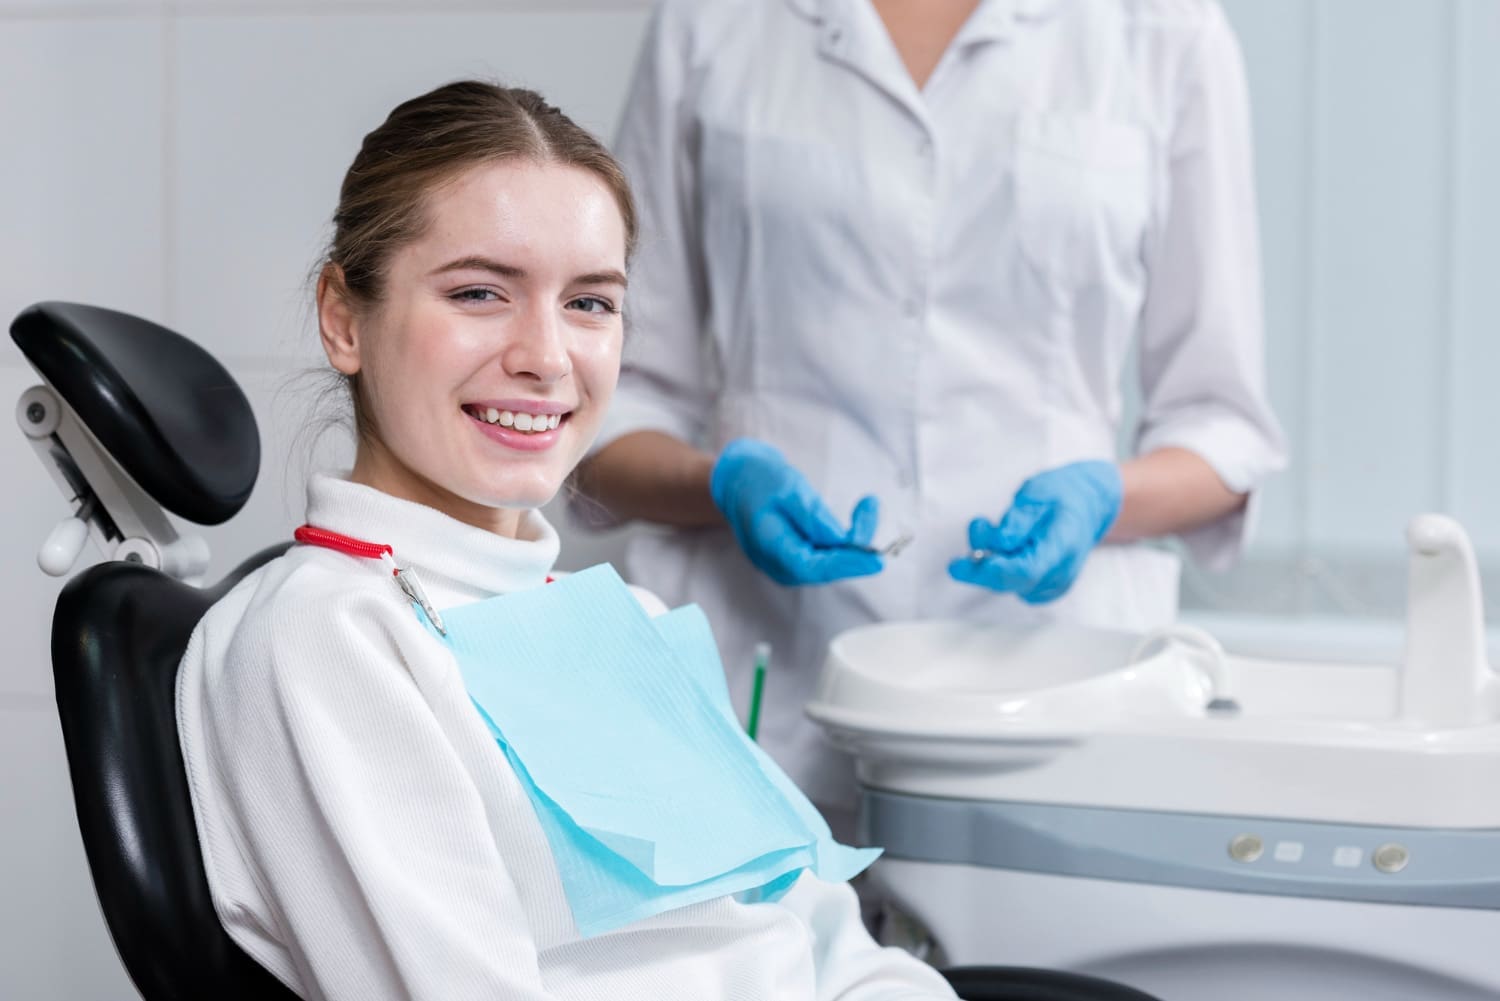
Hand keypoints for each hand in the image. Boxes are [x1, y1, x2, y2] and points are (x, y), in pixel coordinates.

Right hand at [710, 438, 882, 585]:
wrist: (736, 481)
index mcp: (770, 549)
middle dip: (857, 544)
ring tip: (868, 504)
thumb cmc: (758, 480)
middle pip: (827, 567)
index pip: (813, 568)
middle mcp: (780, 565)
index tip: (877, 560)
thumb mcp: (787, 488)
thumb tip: (843, 541)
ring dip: (855, 539)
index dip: (847, 565)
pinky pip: (828, 555)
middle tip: (871, 506)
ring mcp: (788, 564)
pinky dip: (847, 538)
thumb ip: (813, 517)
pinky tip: (860, 513)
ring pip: (831, 562)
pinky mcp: (798, 557)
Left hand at [948, 461, 1121, 602]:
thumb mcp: (1037, 492)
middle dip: (978, 562)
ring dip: (988, 559)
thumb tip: (996, 542)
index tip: (957, 564)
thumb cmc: (1062, 494)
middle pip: (1008, 582)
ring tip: (989, 525)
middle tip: (976, 527)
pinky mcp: (1043, 589)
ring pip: (1005, 583)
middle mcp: (1060, 573)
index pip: (1024, 571)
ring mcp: (1053, 585)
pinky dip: (998, 565)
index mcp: (1062, 546)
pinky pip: (1011, 584)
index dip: (989, 570)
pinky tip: (1003, 544)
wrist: (1088, 506)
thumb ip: (1017, 520)